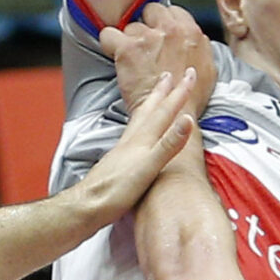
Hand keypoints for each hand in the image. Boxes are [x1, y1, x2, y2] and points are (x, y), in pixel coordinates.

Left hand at [76, 65, 198, 221]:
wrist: (88, 206)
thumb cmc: (117, 191)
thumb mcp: (148, 167)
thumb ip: (168, 144)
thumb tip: (187, 120)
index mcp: (141, 140)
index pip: (165, 111)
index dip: (180, 92)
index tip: (191, 74)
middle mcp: (131, 140)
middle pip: (149, 109)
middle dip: (162, 91)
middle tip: (170, 74)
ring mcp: (123, 149)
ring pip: (140, 119)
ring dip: (151, 104)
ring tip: (154, 95)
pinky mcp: (118, 161)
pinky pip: (134, 132)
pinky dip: (140, 124)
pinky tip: (138, 131)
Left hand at [100, 2, 215, 118]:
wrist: (173, 116)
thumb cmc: (190, 97)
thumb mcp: (208, 67)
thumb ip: (200, 46)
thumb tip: (194, 37)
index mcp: (190, 31)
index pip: (172, 10)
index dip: (164, 23)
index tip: (160, 35)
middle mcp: (170, 29)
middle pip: (151, 11)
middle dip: (147, 26)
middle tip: (146, 45)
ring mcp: (148, 38)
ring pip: (131, 26)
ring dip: (130, 40)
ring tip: (134, 59)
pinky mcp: (128, 49)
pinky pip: (108, 34)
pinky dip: (109, 44)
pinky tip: (115, 55)